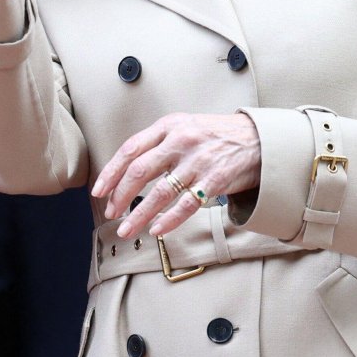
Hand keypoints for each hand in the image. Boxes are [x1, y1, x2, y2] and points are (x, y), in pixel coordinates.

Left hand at [92, 112, 261, 239]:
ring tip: (126, 230)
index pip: (130, 149)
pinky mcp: (215, 179)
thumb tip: (127, 172)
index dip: (111, 172)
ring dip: (139, 215)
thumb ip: (158, 143)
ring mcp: (198, 160)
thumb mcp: (184, 127)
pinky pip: (187, 204)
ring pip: (160, 192)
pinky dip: (169, 220)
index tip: (99, 191)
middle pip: (139, 171)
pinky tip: (156, 229)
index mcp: (168, 125)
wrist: (258, 138)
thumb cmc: (216, 135)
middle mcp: (181, 140)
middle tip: (111, 212)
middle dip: (120, 195)